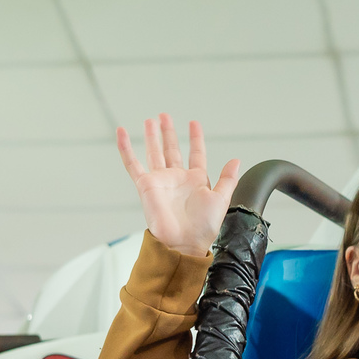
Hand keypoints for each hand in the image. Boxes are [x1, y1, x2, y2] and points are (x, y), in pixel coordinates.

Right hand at [117, 114, 240, 257]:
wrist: (183, 242)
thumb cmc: (203, 227)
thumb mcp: (221, 199)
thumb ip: (228, 179)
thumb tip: (236, 161)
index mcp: (197, 180)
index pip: (196, 154)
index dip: (195, 138)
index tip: (194, 124)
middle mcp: (178, 179)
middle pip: (172, 149)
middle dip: (169, 132)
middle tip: (164, 116)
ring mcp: (161, 180)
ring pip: (154, 152)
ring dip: (152, 136)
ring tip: (150, 120)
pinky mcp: (146, 185)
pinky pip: (133, 164)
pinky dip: (126, 148)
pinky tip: (122, 133)